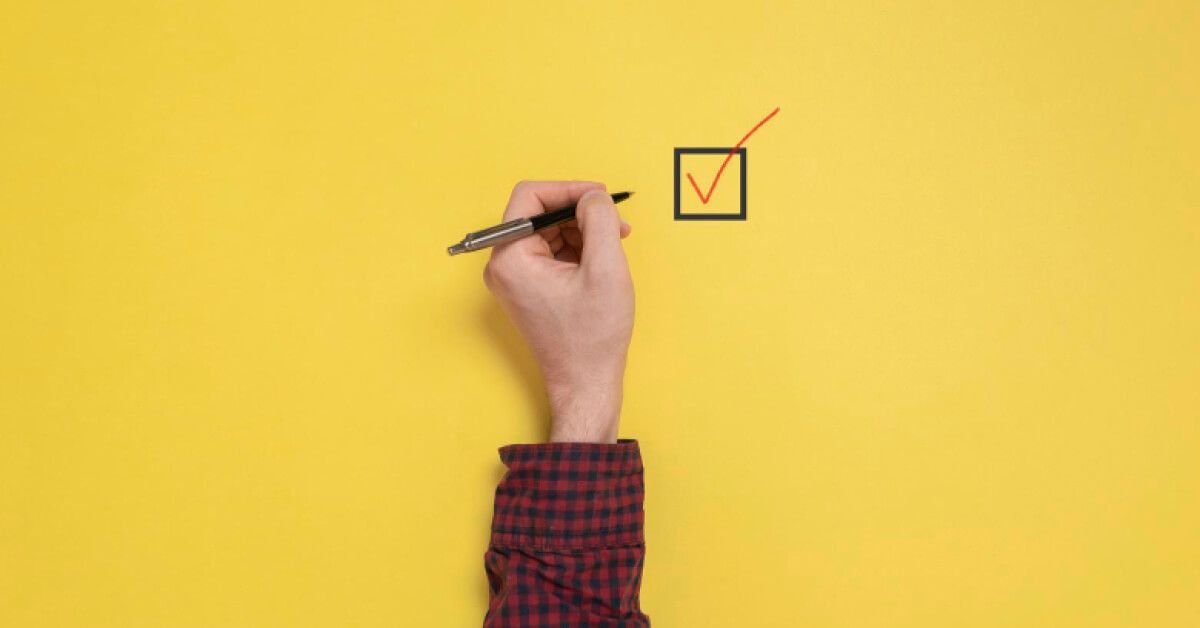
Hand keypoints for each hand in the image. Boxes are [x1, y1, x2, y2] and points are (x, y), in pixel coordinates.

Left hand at [483, 181, 633, 442]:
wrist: (586, 383)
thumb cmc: (592, 337)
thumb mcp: (605, 269)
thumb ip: (599, 220)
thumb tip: (593, 196)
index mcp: (510, 258)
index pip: (529, 197)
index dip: (568, 189)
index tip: (601, 197)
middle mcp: (503, 265)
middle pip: (540, 213)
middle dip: (580, 213)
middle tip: (616, 224)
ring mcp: (514, 278)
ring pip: (549, 231)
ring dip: (583, 230)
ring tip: (614, 244)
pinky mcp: (528, 288)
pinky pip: (552, 252)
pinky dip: (579, 248)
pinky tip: (602, 260)